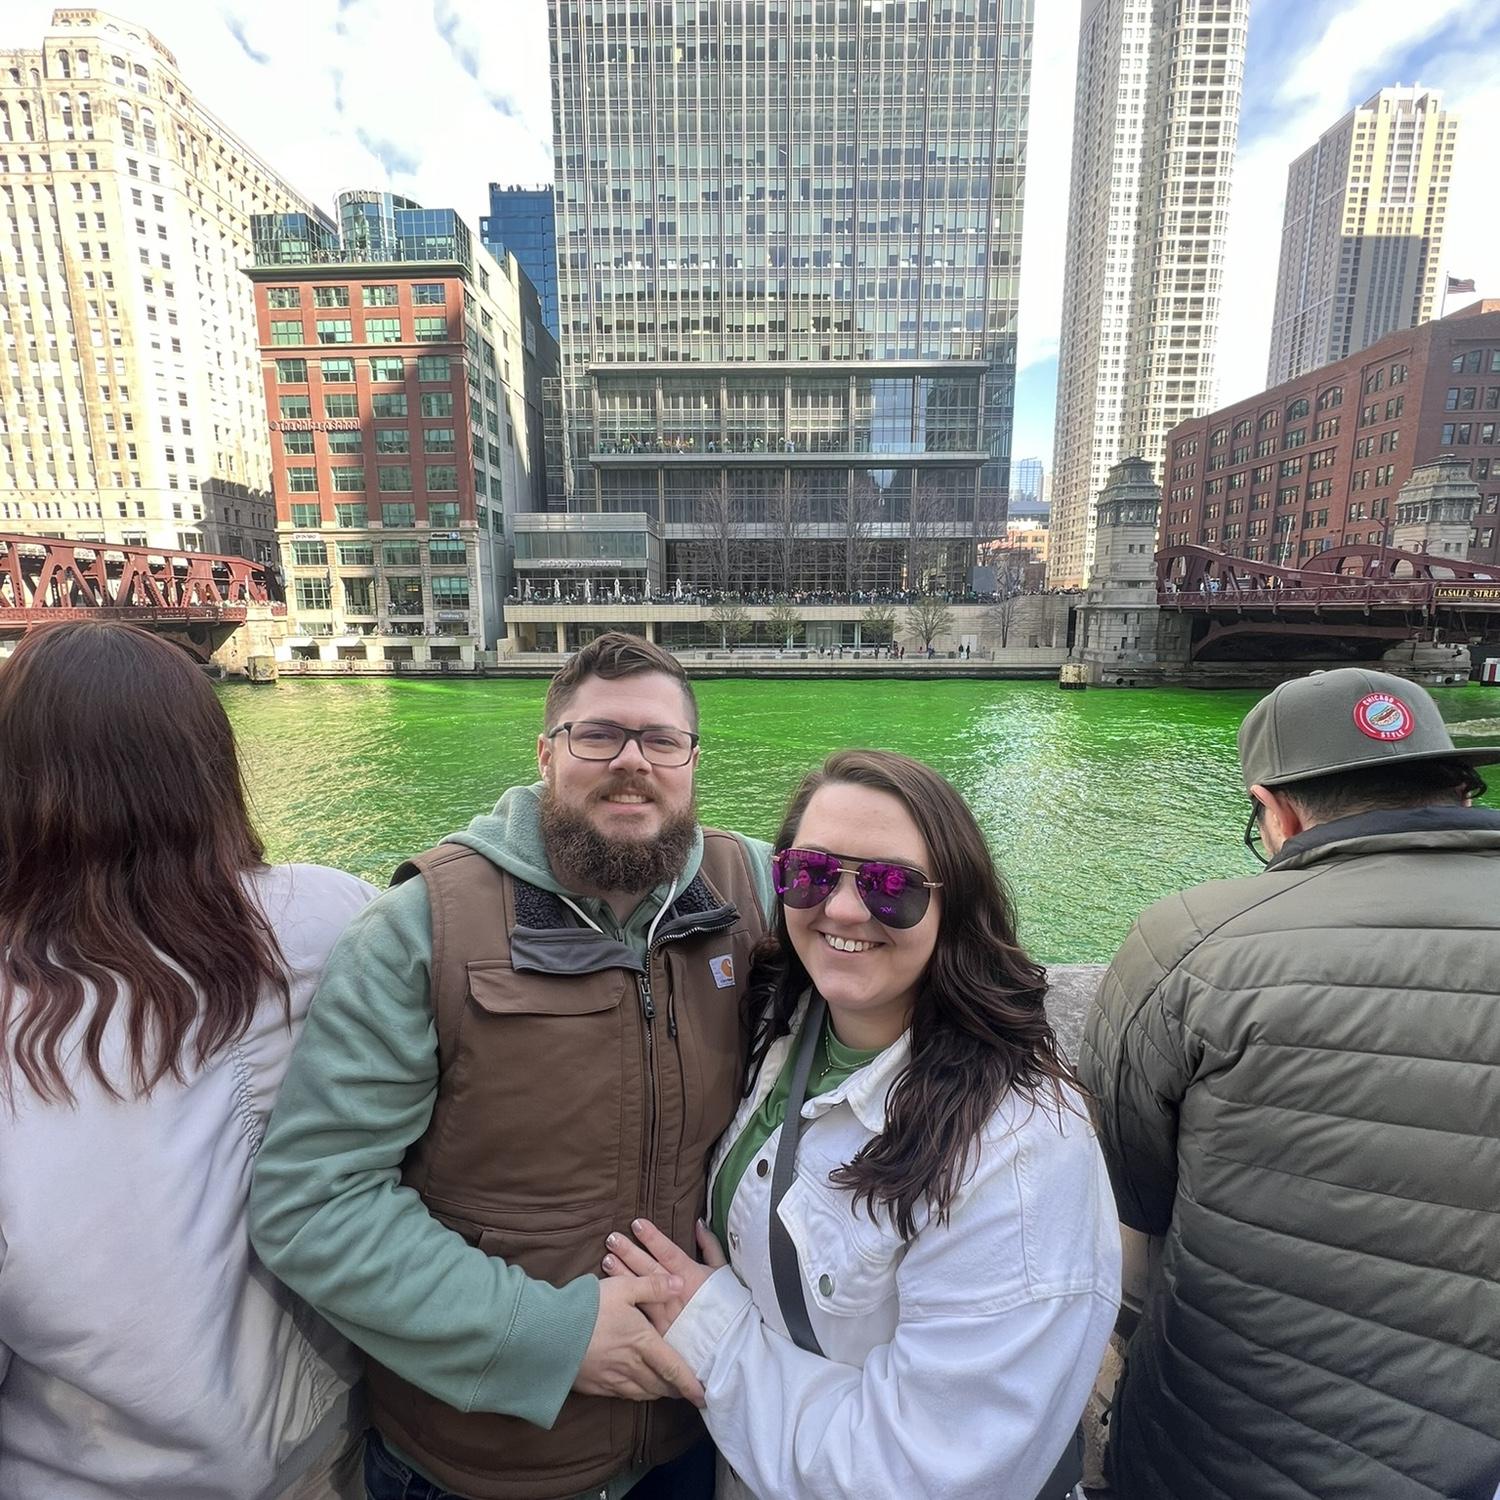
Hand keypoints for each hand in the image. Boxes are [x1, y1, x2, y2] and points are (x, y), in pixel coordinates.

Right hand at [573, 1273, 705, 1407]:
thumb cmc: (589, 1307)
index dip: (690, 1384)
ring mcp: (612, 1379)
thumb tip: (679, 1283)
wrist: (548, 1333)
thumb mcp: (623, 1288)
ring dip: (657, 1392)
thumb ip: (653, 1286)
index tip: (703, 1396)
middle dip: (675, 1389)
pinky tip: (635, 1388)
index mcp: (643, 1343)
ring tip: (665, 1390)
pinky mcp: (595, 1385)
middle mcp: (631, 1366)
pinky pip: (622, 1394)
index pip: (674, 1368)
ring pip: (642, 1392)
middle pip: (660, 1385)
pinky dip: (635, 1393)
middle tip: (686, 1390)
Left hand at [602, 1218, 726, 1335]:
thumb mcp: (722, 1272)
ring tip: (606, 1260)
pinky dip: (626, 1304)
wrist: (730, 1345)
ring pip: (639, 1290)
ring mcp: (665, 1313)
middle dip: (629, 1252)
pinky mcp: (659, 1333)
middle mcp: (675, 1292)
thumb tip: (698, 1224)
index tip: (636, 1223)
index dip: (652, 1237)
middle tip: (612, 1238)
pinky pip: (639, 1316)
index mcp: (690, 1275)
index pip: (667, 1252)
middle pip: (648, 1268)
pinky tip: (613, 1295)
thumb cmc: (727, 1306)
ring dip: (622, 1275)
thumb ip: (710, 1246)